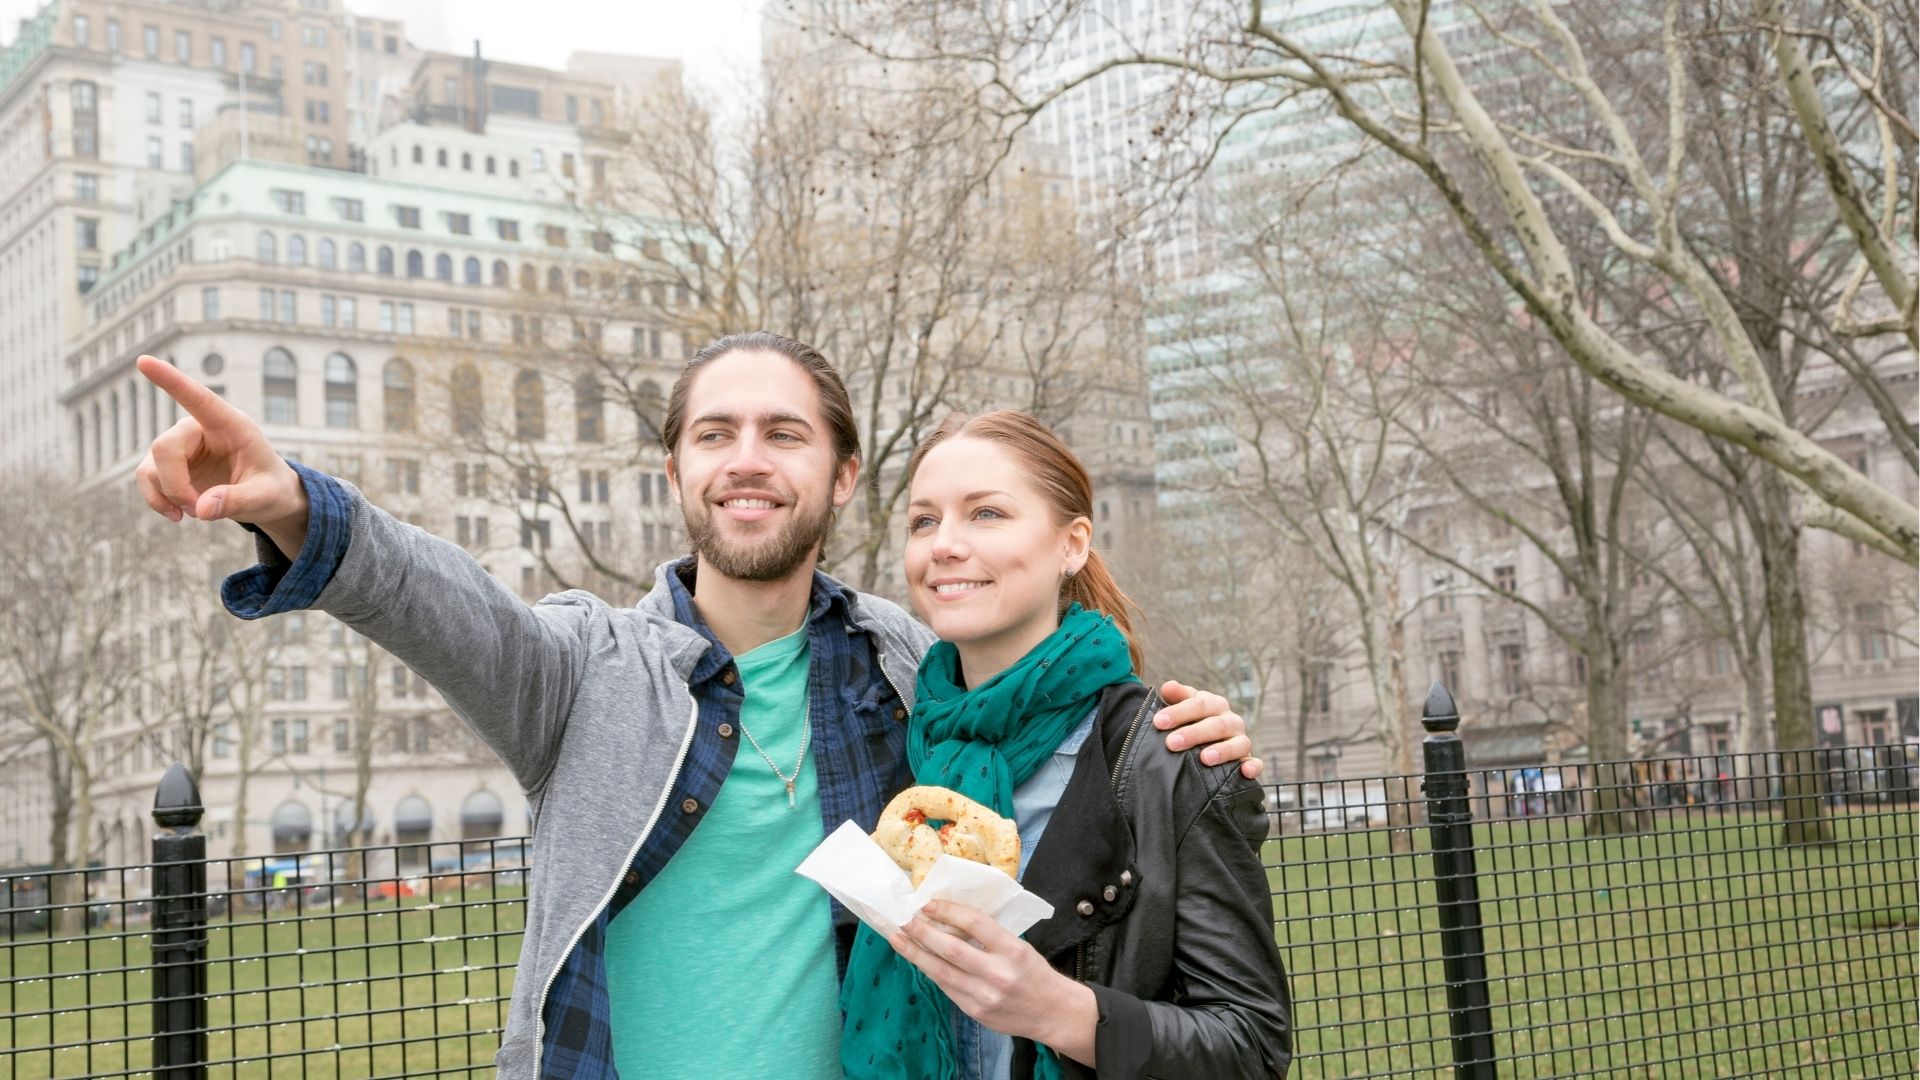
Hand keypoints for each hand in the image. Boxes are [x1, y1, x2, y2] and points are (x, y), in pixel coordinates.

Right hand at [134, 355, 308, 555]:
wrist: (266, 499)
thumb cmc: (272, 489)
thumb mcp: (266, 497)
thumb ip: (238, 501)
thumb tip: (201, 509)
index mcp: (231, 425)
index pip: (198, 398)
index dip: (171, 380)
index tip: (144, 361)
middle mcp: (200, 428)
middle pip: (164, 447)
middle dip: (174, 484)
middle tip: (196, 510)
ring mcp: (181, 445)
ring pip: (150, 466)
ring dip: (167, 495)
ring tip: (194, 513)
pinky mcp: (169, 464)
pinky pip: (146, 478)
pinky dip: (157, 500)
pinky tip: (177, 515)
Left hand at [888, 900, 1097, 1065]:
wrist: (1052, 1012)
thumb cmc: (1034, 972)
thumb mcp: (1019, 946)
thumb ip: (988, 935)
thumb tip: (949, 919)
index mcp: (1012, 950)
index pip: (975, 923)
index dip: (948, 911)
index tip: (928, 903)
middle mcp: (998, 973)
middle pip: (951, 949)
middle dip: (923, 932)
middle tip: (904, 918)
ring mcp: (984, 996)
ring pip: (941, 971)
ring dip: (915, 953)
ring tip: (898, 937)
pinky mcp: (974, 1011)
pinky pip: (946, 987)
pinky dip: (929, 970)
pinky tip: (917, 958)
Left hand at [1155, 680, 1261, 778]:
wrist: (1208, 742)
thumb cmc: (1191, 722)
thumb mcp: (1183, 706)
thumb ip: (1176, 696)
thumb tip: (1167, 687)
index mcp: (1214, 705)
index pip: (1199, 704)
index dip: (1179, 712)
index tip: (1158, 722)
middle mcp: (1230, 721)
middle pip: (1217, 725)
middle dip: (1194, 734)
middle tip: (1171, 743)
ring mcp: (1241, 740)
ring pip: (1238, 743)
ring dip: (1223, 750)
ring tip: (1205, 758)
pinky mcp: (1248, 760)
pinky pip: (1255, 763)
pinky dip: (1252, 767)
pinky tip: (1245, 772)